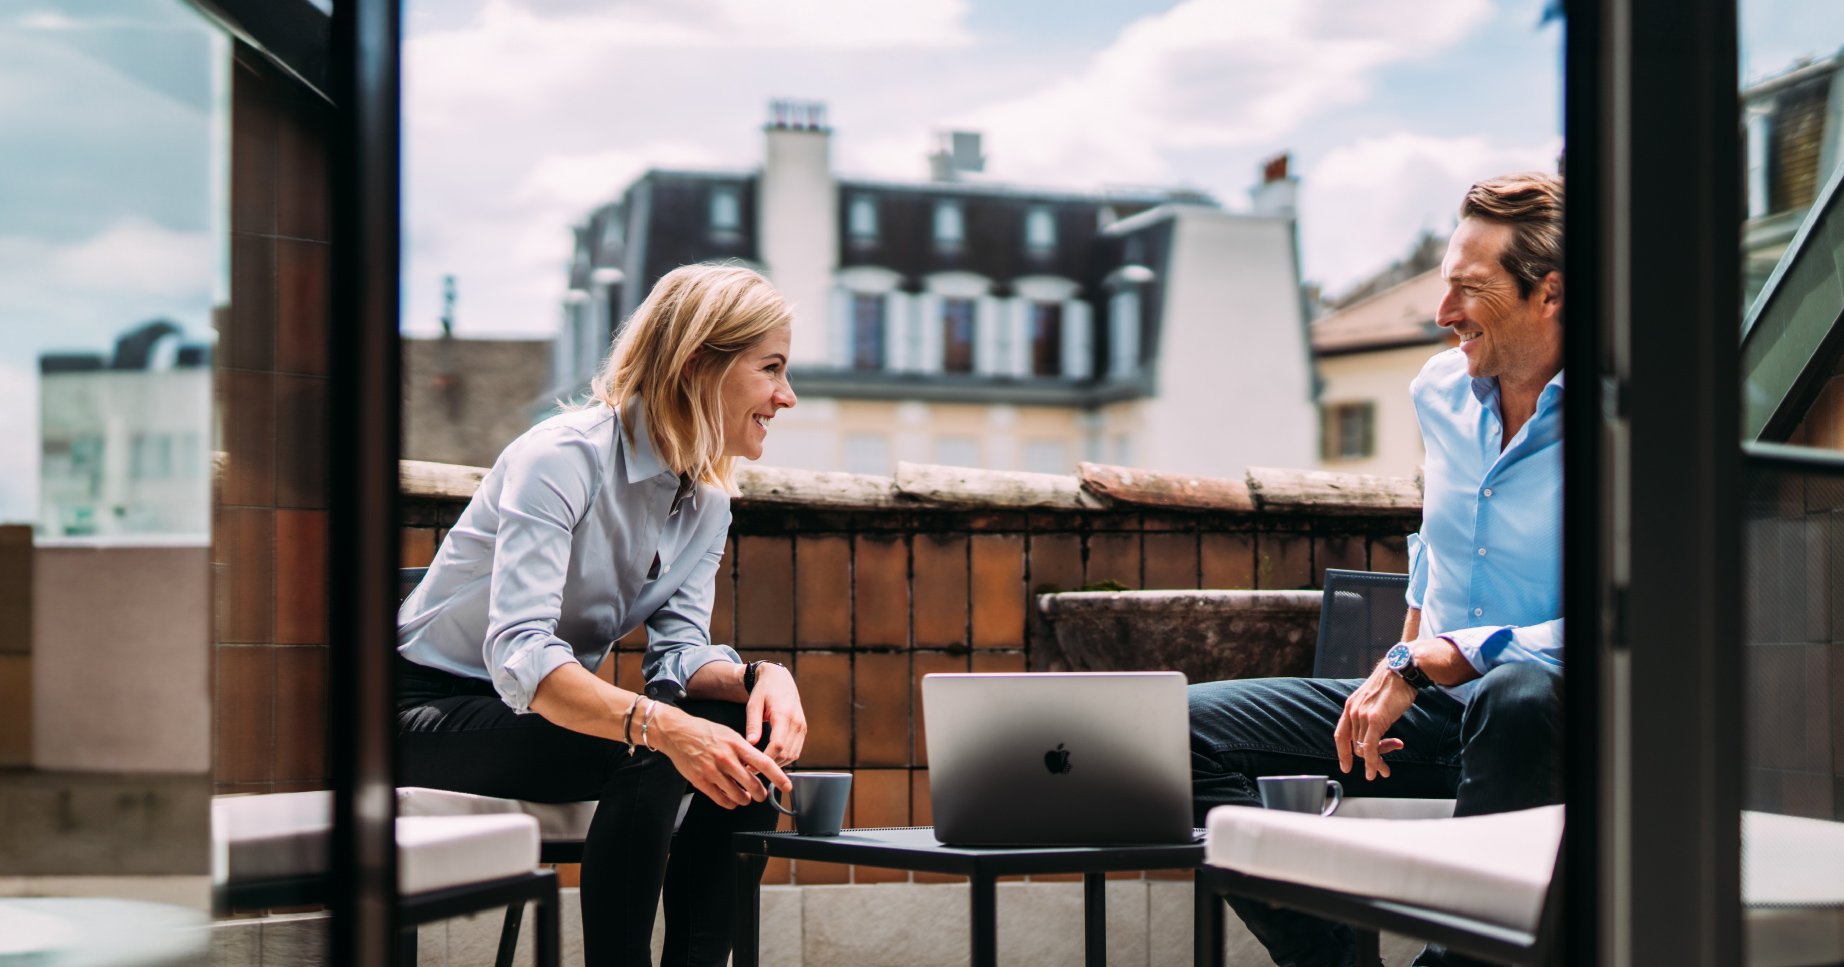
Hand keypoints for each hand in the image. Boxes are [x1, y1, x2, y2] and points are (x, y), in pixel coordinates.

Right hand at [650, 705, 790, 807]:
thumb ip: (744, 751)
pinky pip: (721, 799)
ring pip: (737, 795)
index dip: (778, 777)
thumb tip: (758, 767)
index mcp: (737, 744)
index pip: (764, 763)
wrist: (677, 732)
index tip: (786, 786)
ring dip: (745, 799)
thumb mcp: (729, 734)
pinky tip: (731, 800)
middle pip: (752, 784)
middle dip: (761, 793)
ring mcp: (713, 770)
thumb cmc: (704, 732)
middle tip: (762, 795)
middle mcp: (726, 758)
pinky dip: (729, 803)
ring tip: (746, 797)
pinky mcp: (701, 780)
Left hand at [745, 663, 806, 765]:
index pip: (778, 745)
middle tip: (751, 770)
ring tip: (760, 766)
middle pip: (786, 753)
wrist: (780, 679)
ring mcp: (802, 727)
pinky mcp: (803, 730)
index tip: (750, 766)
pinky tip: (771, 759)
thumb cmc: (764, 690)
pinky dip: (784, 758)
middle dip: (769, 765)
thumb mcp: (753, 704)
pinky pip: (796, 751)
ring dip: (777, 764)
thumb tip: (750, 744)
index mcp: (784, 715)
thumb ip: (753, 724)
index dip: (765, 759)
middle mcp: (797, 722)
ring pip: (792, 755)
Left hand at [1333, 657, 1414, 780]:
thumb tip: (1375, 733)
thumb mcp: (1375, 700)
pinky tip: (1378, 770)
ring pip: (1363, 749)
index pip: (1341, 735)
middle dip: (1370, 759)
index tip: (1346, 766)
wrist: (1402, 670)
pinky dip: (1373, 762)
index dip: (1342, 753)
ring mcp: (1362, 715)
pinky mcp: (1375, 719)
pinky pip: (1370, 747)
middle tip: (1383, 768)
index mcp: (1351, 706)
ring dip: (1376, 762)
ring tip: (1385, 770)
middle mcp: (1353, 711)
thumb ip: (1370, 714)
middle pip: (1355, 745)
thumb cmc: (1394, 685)